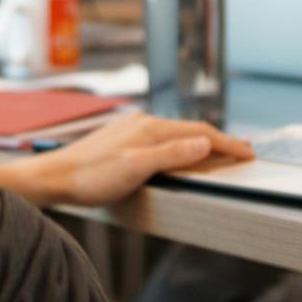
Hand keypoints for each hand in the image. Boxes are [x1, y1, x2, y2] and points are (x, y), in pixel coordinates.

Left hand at [0, 114, 252, 207]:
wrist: (53, 177)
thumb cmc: (91, 178)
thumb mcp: (136, 169)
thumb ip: (172, 155)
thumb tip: (205, 142)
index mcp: (151, 129)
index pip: (199, 133)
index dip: (226, 143)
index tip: (248, 153)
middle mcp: (144, 124)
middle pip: (191, 130)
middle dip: (219, 140)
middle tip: (242, 150)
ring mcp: (132, 130)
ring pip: (177, 133)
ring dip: (200, 142)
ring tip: (218, 151)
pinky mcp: (123, 140)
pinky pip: (163, 139)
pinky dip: (181, 145)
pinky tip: (179, 152)